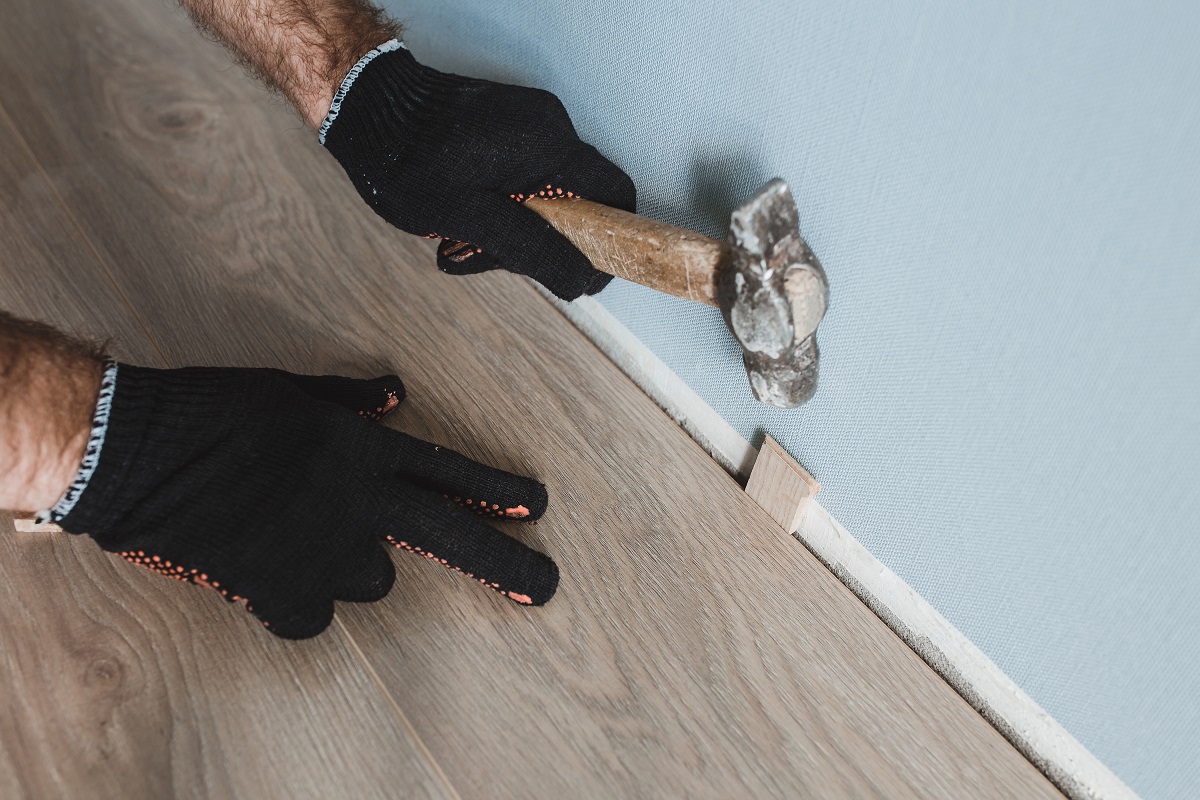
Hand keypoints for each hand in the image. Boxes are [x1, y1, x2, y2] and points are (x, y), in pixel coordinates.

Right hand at [52, 363, 557, 638]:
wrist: (137, 452)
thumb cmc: (213, 409)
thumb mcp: (293, 390)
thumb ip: (352, 401)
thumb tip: (394, 394)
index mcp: (363, 449)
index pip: (448, 470)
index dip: (496, 489)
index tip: (538, 506)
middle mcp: (358, 503)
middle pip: (449, 537)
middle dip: (504, 562)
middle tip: (545, 587)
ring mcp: (323, 551)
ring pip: (372, 579)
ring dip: (355, 564)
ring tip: (307, 536)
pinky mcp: (281, 591)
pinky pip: (313, 614)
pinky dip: (301, 601)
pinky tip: (273, 573)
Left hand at [320, 41, 636, 300]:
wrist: (365, 106)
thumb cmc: (406, 159)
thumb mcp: (470, 218)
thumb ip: (531, 249)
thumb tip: (579, 279)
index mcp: (549, 145)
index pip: (615, 194)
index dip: (611, 241)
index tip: (586, 273)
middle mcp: (549, 126)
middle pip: (578, 200)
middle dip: (542, 241)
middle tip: (493, 259)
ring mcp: (529, 121)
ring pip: (547, 193)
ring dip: (514, 227)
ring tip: (463, 240)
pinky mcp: (509, 124)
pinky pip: (525, 175)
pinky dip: (502, 205)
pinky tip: (464, 218)